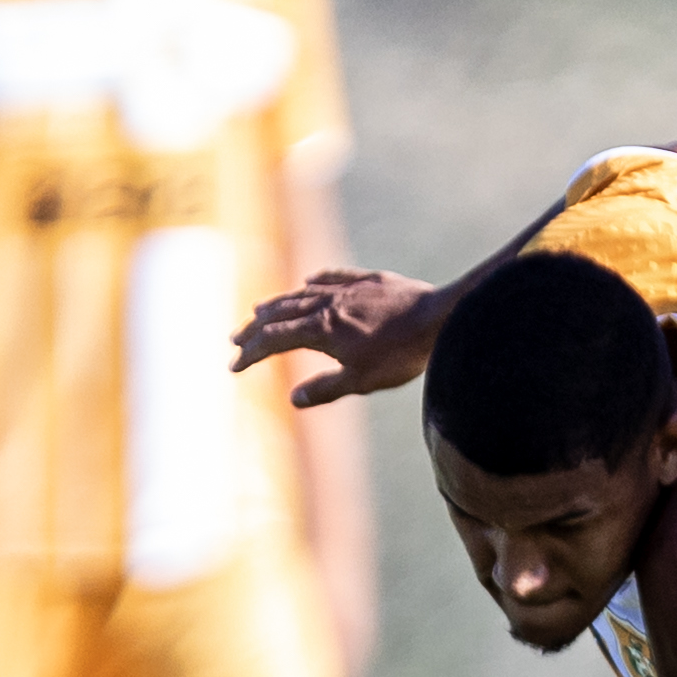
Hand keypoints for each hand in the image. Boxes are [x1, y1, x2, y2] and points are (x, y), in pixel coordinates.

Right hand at [233, 267, 443, 400]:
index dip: (251, 354)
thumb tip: (294, 399)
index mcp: (320, 329)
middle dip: (255, 327)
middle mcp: (327, 304)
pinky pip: (334, 277)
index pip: (274, 341)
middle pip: (281, 313)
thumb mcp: (361, 380)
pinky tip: (309, 281)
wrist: (441, 318)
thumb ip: (325, 389)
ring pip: (303, 294)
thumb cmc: (402, 355)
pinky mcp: (370, 280)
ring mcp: (348, 288)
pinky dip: (316, 281)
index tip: (235, 366)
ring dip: (278, 303)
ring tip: (260, 309)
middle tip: (236, 337)